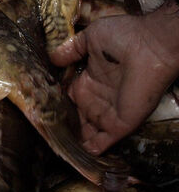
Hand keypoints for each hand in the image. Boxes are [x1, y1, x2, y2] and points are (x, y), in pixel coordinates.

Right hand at [49, 1, 178, 154]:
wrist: (149, 45)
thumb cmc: (122, 37)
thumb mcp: (90, 38)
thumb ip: (70, 49)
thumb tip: (51, 58)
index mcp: (89, 79)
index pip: (69, 97)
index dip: (57, 103)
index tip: (41, 109)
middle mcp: (97, 97)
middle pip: (77, 117)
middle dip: (64, 126)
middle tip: (45, 132)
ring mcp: (108, 111)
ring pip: (87, 132)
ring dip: (74, 140)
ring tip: (55, 147)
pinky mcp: (120, 123)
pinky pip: (103, 141)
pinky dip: (90, 149)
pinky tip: (75, 154)